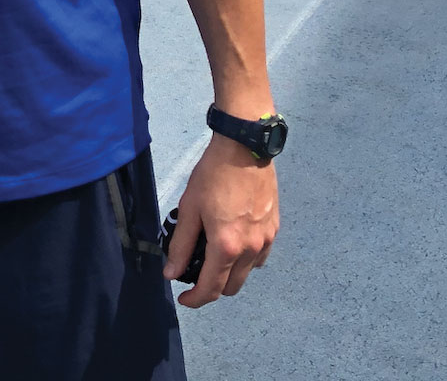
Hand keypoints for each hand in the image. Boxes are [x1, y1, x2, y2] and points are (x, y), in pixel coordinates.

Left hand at [163, 135, 278, 307]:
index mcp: (226, 246)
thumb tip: (171, 273)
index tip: (184, 298)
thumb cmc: (212, 175)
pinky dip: (246, 260)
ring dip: (231, 274)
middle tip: (196, 274)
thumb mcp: (189, 208)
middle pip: (232, 287)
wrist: (245, 148)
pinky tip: (235, 243)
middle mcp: (250, 249)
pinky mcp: (274, 228)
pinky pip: (260, 257)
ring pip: (248, 274)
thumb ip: (180, 245)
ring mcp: (266, 240)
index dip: (195, 299)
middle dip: (212, 288)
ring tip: (215, 256)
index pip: (211, 289)